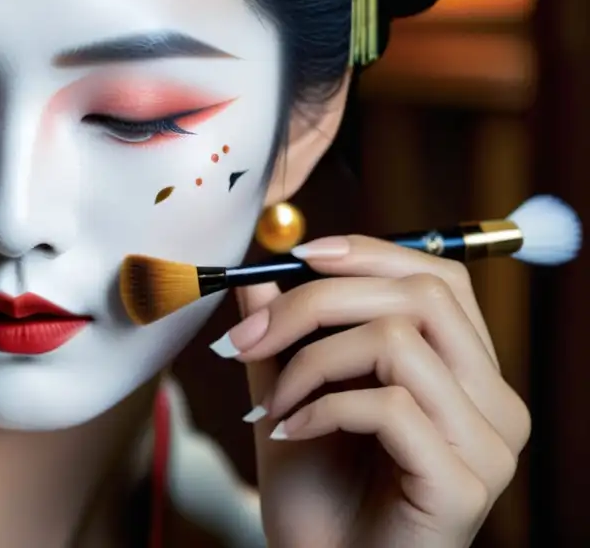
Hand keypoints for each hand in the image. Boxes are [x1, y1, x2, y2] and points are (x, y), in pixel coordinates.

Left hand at [213, 235, 530, 547]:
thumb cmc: (318, 491)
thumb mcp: (291, 394)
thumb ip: (283, 334)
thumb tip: (258, 273)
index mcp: (465, 370)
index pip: (440, 279)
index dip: (370, 254)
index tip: (300, 255)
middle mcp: (493, 401)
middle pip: (420, 296)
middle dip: (318, 300)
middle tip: (252, 335)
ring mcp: (486, 444)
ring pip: (399, 342)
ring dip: (313, 361)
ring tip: (275, 402)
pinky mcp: (464, 485)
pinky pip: (390, 407)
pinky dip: (323, 408)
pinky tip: (290, 433)